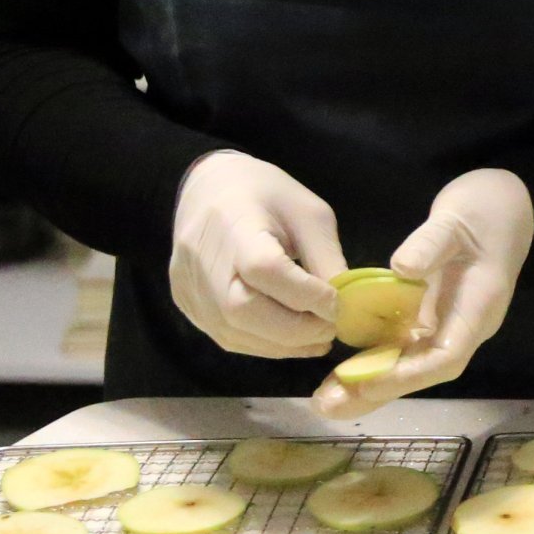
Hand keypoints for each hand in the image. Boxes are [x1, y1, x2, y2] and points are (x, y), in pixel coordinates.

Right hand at [168, 150, 344, 357]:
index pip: (265, 269)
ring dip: (284, 344)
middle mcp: (202, 259)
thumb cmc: (267, 196)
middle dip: (296, 329)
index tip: (338, 304)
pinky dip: (265, 345)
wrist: (209, 188)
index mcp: (234, 224)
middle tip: (332, 328)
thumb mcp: (308, 214)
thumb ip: (326, 258)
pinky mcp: (186, 303)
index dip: (306, 294)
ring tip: (319, 337)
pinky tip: (292, 339)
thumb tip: (347, 306)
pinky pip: (227, 337)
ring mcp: (190, 285)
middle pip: (243, 310)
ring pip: (235, 333)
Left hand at [312, 169, 533, 416]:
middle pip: (424, 371)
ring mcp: (449, 325)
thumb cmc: (482, 210)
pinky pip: (404, 348)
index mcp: (479, 307)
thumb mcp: (454, 218)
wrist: (501, 206)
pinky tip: (342, 372)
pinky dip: (374, 362)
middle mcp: (464, 326)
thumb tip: (400, 269)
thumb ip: (429, 243)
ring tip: (326, 399)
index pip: (447, 356)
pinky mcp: (433, 318)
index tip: (365, 381)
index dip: (408, 373)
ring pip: (411, 365)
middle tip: (329, 405)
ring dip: (370, 384)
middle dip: (379, 391)